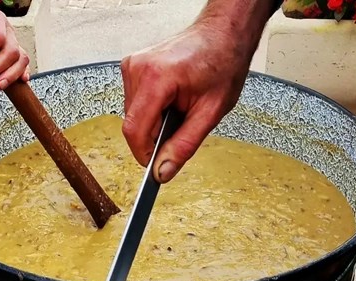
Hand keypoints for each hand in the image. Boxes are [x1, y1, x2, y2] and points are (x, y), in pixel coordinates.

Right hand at [121, 23, 252, 182]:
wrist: (223, 33)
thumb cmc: (222, 63)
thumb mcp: (211, 112)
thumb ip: (184, 145)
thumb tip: (162, 171)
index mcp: (157, 77)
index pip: (135, 130)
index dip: (144, 154)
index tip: (156, 166)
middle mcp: (138, 68)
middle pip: (133, 124)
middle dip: (155, 134)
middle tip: (183, 123)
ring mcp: (132, 65)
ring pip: (132, 115)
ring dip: (154, 121)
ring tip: (179, 105)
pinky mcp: (132, 66)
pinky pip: (135, 102)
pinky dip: (152, 108)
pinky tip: (171, 97)